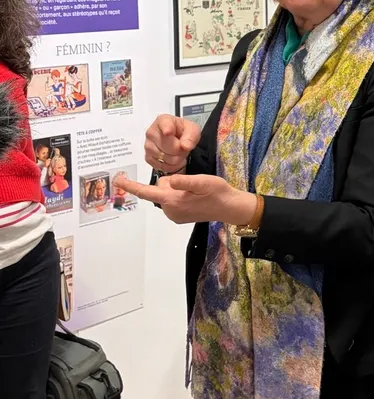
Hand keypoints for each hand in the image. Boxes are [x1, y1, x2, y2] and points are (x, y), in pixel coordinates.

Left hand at [115, 172, 257, 225]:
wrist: (229, 207)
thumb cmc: (217, 192)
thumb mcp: (203, 181)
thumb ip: (184, 181)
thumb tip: (169, 180)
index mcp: (173, 200)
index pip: (147, 192)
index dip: (131, 186)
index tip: (117, 180)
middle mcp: (170, 210)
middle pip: (160, 189)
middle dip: (170, 183)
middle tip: (191, 183)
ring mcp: (174, 215)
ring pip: (166, 195)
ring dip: (176, 190)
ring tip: (195, 191)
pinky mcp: (179, 217)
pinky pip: (171, 202)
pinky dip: (179, 197)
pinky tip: (194, 198)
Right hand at [144, 114, 201, 172]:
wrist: (179, 141)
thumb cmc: (183, 133)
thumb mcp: (193, 130)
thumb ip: (191, 137)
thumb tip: (184, 146)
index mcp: (163, 121)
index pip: (164, 125)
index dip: (167, 129)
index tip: (168, 132)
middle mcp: (152, 132)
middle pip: (169, 146)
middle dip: (180, 150)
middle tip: (183, 147)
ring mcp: (148, 145)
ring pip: (166, 158)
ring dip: (176, 159)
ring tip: (178, 153)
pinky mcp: (148, 157)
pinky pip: (162, 166)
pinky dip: (171, 166)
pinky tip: (174, 160)